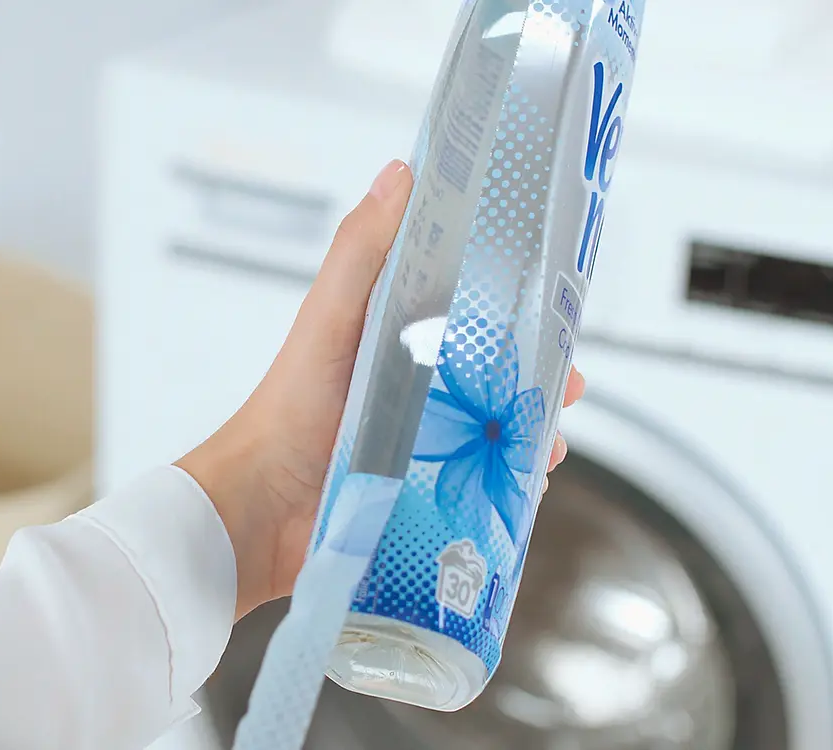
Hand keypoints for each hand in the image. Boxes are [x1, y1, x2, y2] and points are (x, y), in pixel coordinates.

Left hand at [178, 160, 585, 620]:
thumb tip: (400, 173)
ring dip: (533, 427)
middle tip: (569, 380)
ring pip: (497, 423)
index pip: (467, 304)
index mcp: (397, 334)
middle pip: (495, 368)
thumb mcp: (329, 319)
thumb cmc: (289, 409)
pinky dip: (512, 476)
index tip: (554, 298)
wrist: (263, 509)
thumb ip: (361, 254)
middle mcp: (415, 382)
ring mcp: (422, 436)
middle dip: (539, 372)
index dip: (514, 300)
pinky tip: (530, 480)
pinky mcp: (426, 483)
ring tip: (552, 438)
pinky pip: (482, 476)